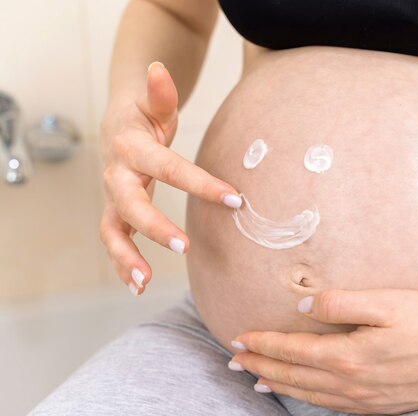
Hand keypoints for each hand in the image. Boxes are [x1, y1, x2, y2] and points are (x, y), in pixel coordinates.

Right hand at [99, 62, 241, 294]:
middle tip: (184, 247)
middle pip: (129, 204)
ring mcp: (112, 198)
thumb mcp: (155, 104)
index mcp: (133, 148)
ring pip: (112, 230)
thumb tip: (160, 69)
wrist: (119, 128)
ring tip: (146, 281)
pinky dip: (123, 264)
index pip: (169, 168)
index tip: (235, 199)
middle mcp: (117, 176)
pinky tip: (139, 285)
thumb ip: (160, 92)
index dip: (200, 184)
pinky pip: (114, 241)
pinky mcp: (115, 213)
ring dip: (126, 257)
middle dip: (154, 227)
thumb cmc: (145, 118)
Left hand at [231, 289, 417, 414]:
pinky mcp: (380, 406)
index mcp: (349, 355)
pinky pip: (332, 406)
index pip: (293, 350)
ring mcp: (366, 400)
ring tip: (256, 379)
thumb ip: (341, 302)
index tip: (239, 338)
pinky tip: (301, 394)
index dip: (263, 344)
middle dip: (261, 366)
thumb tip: (303, 305)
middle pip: (294, 376)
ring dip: (279, 384)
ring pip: (309, 394)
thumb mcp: (387, 303)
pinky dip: (307, 399)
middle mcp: (352, 383)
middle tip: (234, 359)